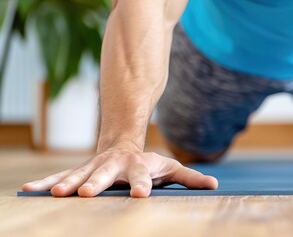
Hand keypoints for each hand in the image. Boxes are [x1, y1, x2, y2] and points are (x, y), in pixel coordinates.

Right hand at [21, 149, 217, 196]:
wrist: (123, 143)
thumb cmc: (150, 163)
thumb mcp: (171, 168)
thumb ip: (190, 177)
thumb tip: (215, 184)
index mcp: (139, 167)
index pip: (143, 177)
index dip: (142, 185)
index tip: (141, 195)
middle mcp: (115, 165)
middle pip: (106, 174)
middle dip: (96, 183)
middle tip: (85, 193)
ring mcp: (95, 167)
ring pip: (79, 173)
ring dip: (66, 183)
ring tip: (56, 194)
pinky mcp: (80, 171)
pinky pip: (61, 176)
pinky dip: (47, 182)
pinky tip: (30, 190)